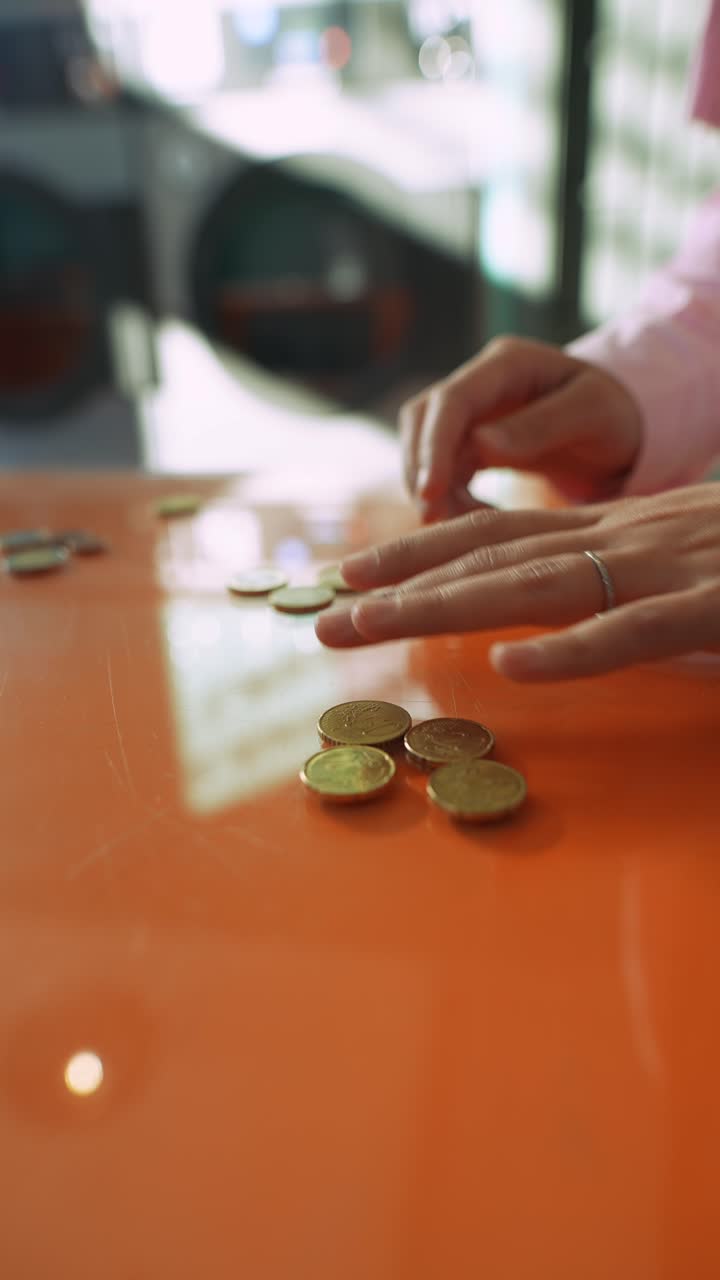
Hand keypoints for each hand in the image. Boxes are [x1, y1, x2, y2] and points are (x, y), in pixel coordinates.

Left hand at [315, 485, 719, 680]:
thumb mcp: (680, 553)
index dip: (418, 550)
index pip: (496, 531)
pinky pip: (636, 633)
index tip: (351, 574)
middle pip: (491, 554)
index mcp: (617, 526)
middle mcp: (627, 538)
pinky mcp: (716, 610)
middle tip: (320, 614)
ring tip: (367, 626)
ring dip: (444, 607)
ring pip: (539, 585)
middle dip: (399, 583)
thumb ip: (620, 578)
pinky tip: (514, 669)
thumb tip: (551, 615)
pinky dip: (574, 651)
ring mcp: (668, 570)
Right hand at [400, 337, 642, 519]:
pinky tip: (472, 522)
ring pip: (425, 447)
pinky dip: (449, 498)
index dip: (433, 446)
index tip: (429, 492)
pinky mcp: (471, 441)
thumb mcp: (591, 413)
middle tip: (435, 520)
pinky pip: (444, 469)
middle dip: (423, 471)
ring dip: (433, 489)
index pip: (452, 401)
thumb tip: (480, 444)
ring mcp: (473, 412)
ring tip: (465, 527)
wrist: (620, 426)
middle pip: (423, 421)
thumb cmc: (615, 412)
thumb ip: (540, 425)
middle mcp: (480, 381)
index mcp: (508, 363)